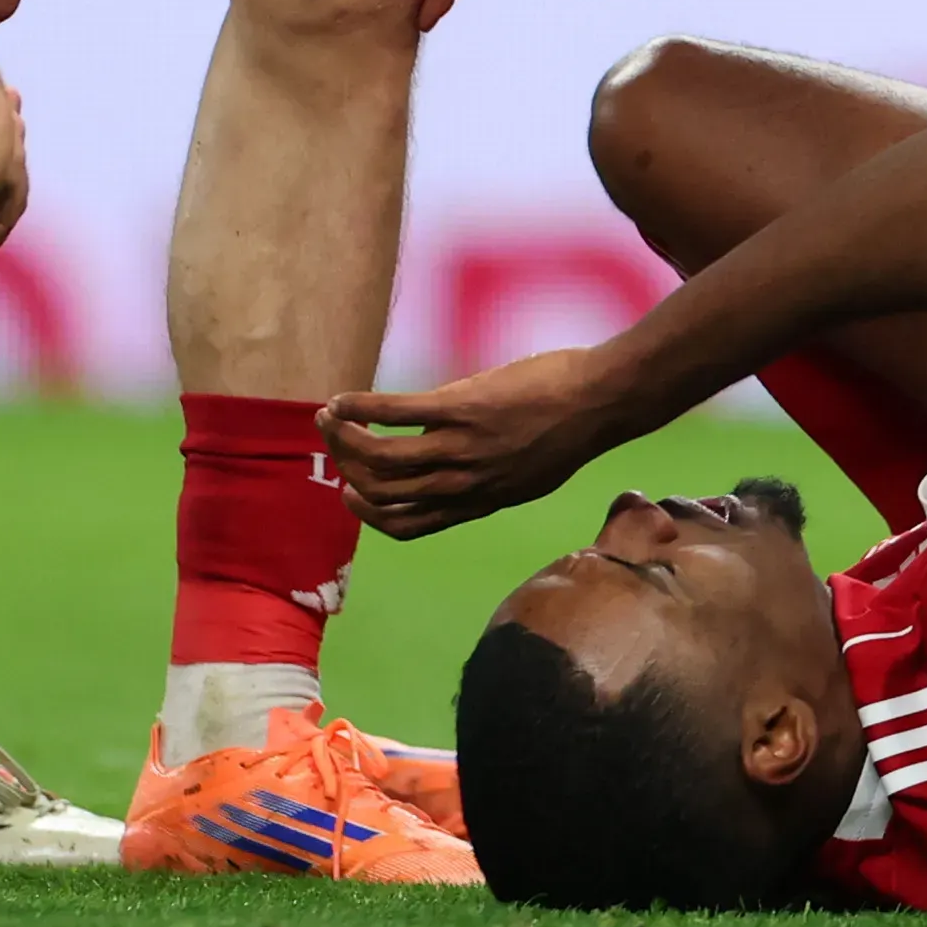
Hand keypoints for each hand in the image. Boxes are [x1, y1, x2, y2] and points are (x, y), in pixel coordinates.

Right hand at [323, 345, 629, 534]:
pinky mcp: (459, 409)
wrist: (600, 401)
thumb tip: (456, 463)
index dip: (371, 514)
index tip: (351, 494)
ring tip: (327, 420)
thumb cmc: (568, 430)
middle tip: (335, 448)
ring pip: (380, 458)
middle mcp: (462, 484)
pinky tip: (340, 402)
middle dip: (349, 473)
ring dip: (343, 440)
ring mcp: (459, 448)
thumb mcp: (527, 473)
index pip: (408, 526)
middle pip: (384, 493)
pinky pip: (393, 413)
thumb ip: (488, 476)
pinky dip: (358, 409)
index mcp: (477, 502)